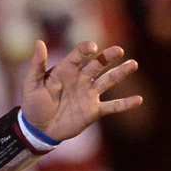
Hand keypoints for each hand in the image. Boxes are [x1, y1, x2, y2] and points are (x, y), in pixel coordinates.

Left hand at [20, 40, 141, 142]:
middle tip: (119, 50)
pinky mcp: (94, 111)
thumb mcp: (32, 84)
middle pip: (98, 64)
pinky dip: (125, 104)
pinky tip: (139, 100)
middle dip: (108, 57)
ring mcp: (89, 94)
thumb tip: (39, 42)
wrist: (39, 129)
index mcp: (66, 70)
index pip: (79, 55)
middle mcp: (81, 79)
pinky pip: (112, 106)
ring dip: (121, 73)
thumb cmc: (33, 104)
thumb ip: (37, 64)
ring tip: (133, 64)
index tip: (92, 48)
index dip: (86, 49)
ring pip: (108, 81)